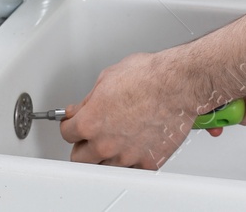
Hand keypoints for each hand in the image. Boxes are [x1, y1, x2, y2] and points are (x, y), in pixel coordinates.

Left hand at [59, 52, 194, 168]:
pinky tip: (133, 147)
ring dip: (105, 156)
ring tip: (115, 141)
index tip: (74, 124)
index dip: (71, 126)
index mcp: (90, 122)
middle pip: (79, 158)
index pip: (67, 133)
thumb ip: (88, 100)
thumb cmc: (148, 77)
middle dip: (83, 145)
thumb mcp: (107, 78)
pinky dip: (130, 161)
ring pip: (103, 167)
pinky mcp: (147, 162)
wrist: (178, 84)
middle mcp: (105, 143)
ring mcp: (126, 156)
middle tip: (91, 136)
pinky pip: (131, 170)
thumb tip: (79, 109)